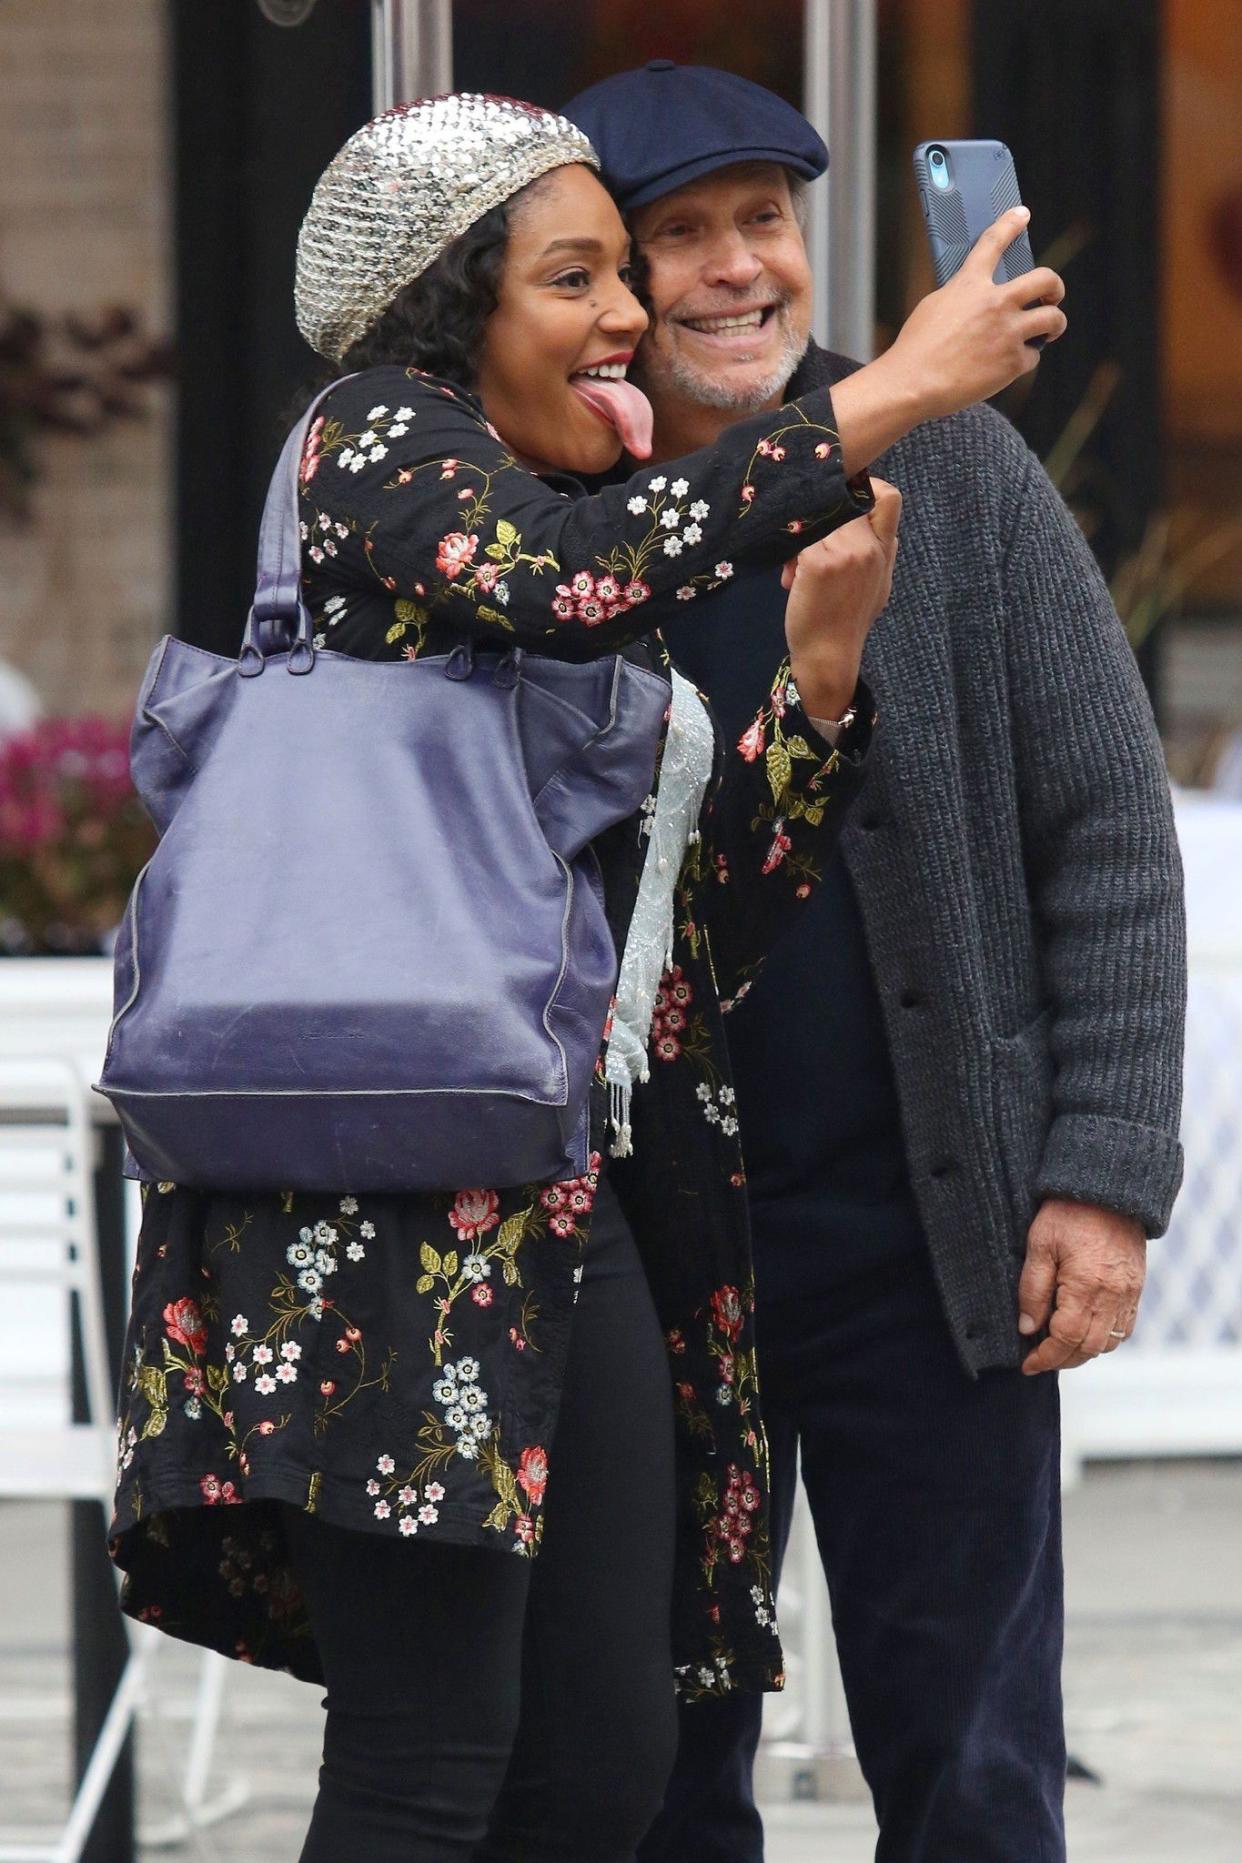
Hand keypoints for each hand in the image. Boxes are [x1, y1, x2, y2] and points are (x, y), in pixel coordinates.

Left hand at [780, 477, 901, 719]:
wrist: (830, 656)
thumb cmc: (846, 622)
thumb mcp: (876, 585)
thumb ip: (875, 553)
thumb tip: (860, 524)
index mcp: (885, 551)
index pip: (890, 497)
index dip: (867, 488)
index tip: (845, 501)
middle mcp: (869, 548)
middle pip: (841, 504)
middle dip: (820, 518)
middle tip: (807, 541)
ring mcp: (845, 554)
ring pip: (816, 520)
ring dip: (800, 538)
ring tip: (795, 569)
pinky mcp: (818, 563)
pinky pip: (798, 540)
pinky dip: (790, 556)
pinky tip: (790, 578)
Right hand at [829, 211, 1065, 473]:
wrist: (913, 384)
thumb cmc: (917, 349)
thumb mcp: (934, 306)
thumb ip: (962, 295)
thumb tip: (979, 296)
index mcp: (970, 284)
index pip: (994, 242)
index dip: (1010, 224)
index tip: (1022, 214)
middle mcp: (995, 303)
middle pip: (1045, 280)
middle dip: (1055, 287)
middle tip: (1053, 295)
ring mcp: (1008, 332)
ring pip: (1052, 318)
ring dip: (1055, 324)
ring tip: (1049, 331)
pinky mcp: (1012, 363)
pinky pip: (1033, 356)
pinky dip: (1024, 360)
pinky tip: (1009, 365)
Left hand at [1017, 1198, 1146, 1375]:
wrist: (1108, 1189)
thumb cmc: (1068, 1212)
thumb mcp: (1040, 1245)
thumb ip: (1032, 1290)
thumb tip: (1027, 1329)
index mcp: (1086, 1285)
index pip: (1066, 1339)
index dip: (1045, 1357)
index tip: (1027, 1364)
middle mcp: (1113, 1295)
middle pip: (1088, 1348)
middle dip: (1062, 1360)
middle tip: (1039, 1358)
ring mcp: (1129, 1293)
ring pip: (1109, 1342)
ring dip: (1083, 1351)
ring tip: (1059, 1346)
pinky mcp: (1137, 1287)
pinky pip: (1125, 1328)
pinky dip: (1105, 1338)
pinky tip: (1085, 1331)